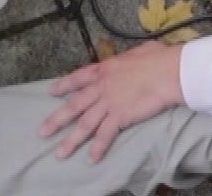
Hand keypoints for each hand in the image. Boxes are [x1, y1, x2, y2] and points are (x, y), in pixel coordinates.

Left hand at [40, 41, 185, 162]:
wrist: (169, 71)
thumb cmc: (159, 58)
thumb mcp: (137, 52)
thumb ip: (128, 59)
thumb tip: (133, 59)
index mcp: (105, 69)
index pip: (79, 77)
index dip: (64, 85)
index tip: (52, 91)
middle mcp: (102, 87)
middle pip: (74, 105)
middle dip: (57, 119)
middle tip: (43, 132)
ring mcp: (109, 103)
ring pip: (85, 124)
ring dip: (71, 140)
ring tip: (60, 154)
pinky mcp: (120, 116)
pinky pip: (105, 134)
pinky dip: (98, 148)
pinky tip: (91, 159)